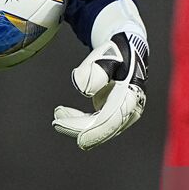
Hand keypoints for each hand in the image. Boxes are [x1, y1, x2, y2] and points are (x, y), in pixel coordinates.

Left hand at [52, 30, 147, 148]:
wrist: (126, 52)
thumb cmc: (117, 53)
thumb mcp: (108, 55)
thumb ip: (97, 70)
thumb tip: (84, 89)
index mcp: (131, 95)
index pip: (112, 120)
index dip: (95, 132)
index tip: (78, 137)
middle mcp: (130, 109)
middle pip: (103, 128)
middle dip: (79, 128)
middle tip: (57, 122)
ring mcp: (121, 113)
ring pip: (97, 128)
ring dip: (76, 124)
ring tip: (58, 113)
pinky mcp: (112, 114)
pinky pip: (94, 123)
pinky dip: (78, 120)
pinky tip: (65, 113)